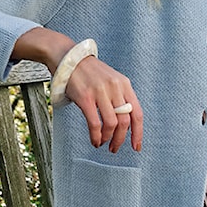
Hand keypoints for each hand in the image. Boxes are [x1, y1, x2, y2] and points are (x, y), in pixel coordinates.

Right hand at [11, 27, 142, 154]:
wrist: (68, 58)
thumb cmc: (89, 72)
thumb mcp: (111, 80)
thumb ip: (120, 97)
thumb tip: (125, 123)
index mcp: (124, 84)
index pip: (137, 113)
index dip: (138, 133)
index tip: (136, 146)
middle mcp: (115, 87)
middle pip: (125, 122)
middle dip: (120, 139)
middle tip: (114, 148)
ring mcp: (100, 92)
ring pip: (111, 124)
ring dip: (108, 139)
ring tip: (103, 143)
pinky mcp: (85, 97)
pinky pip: (95, 123)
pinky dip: (96, 136)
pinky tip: (94, 140)